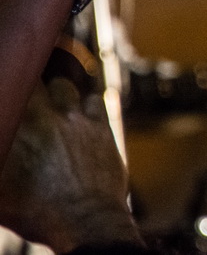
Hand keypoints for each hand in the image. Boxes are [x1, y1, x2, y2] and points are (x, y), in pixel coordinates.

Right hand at [0, 79, 140, 251]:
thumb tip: (7, 142)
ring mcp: (76, 119)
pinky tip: (79, 117)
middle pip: (36, 81)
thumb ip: (5, 149)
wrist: (85, 220)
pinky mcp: (102, 125)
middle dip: (30, 85)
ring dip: (57, 95)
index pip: (15, 86)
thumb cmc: (37, 211)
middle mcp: (45, 116)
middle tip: (30, 98)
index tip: (12, 85)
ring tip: (53, 111)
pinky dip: (86, 105)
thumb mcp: (2, 188)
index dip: (13, 83)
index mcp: (16, 128)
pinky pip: (94, 100)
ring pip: (64, 87)